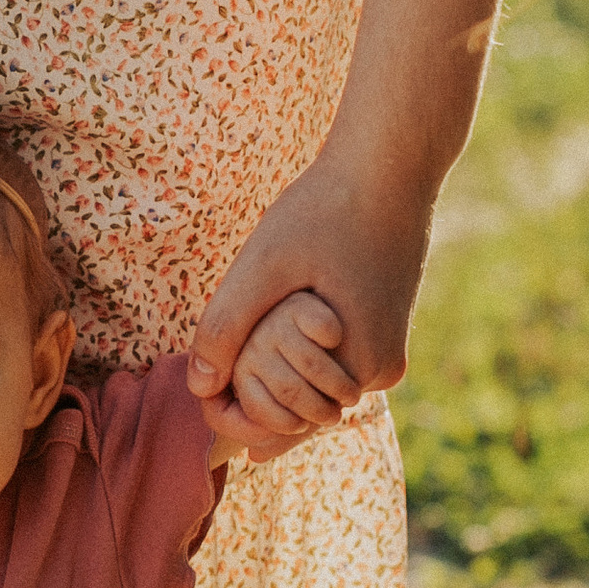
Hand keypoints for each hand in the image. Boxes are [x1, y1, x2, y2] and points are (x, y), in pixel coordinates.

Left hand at [190, 152, 436, 457]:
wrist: (390, 165)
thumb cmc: (326, 208)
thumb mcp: (264, 265)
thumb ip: (227, 326)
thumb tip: (198, 388)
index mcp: (358, 366)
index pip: (286, 422)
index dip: (241, 412)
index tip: (210, 393)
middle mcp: (382, 372)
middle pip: (304, 407)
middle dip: (261, 393)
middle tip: (219, 373)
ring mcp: (389, 353)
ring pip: (318, 383)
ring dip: (282, 372)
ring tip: (246, 345)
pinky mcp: (388, 332)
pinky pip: (334, 362)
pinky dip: (303, 355)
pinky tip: (275, 331)